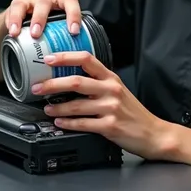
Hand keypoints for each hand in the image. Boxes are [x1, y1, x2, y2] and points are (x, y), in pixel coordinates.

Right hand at [5, 0, 81, 38]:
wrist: (31, 18)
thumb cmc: (51, 24)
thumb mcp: (62, 27)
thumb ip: (67, 36)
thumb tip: (75, 58)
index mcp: (63, 0)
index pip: (71, 2)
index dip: (74, 15)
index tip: (73, 31)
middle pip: (44, 3)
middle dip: (40, 18)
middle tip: (36, 34)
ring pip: (26, 4)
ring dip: (20, 19)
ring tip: (17, 33)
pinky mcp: (18, 2)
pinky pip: (14, 9)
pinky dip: (12, 21)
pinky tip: (12, 32)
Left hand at [31, 51, 173, 160]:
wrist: (153, 133)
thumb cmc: (133, 112)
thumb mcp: (118, 90)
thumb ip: (98, 83)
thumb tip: (69, 79)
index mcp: (111, 78)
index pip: (87, 59)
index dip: (65, 57)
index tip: (49, 59)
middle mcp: (111, 90)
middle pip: (76, 81)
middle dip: (52, 84)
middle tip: (37, 87)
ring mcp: (111, 108)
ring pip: (76, 105)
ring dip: (57, 108)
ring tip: (46, 109)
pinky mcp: (110, 126)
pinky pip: (83, 124)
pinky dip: (68, 123)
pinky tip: (59, 123)